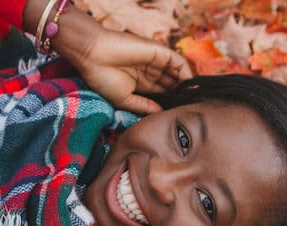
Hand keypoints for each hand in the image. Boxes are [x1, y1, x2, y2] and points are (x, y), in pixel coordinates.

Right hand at [71, 27, 192, 113]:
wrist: (93, 56)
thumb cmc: (103, 78)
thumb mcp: (124, 99)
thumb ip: (143, 106)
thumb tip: (160, 114)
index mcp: (140, 83)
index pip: (160, 93)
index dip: (170, 101)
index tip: (178, 113)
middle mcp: (148, 71)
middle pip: (170, 83)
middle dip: (179, 94)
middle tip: (189, 106)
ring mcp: (154, 61)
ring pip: (175, 72)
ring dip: (184, 84)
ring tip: (192, 97)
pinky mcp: (158, 51)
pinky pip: (177, 61)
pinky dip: (185, 72)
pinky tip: (190, 84)